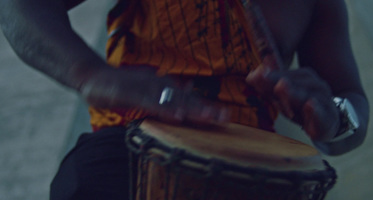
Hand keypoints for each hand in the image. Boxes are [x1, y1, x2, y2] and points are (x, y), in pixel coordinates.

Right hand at [79, 66, 228, 125]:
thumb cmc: (124, 86)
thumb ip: (169, 92)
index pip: (189, 99)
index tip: (226, 116)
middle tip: (224, 117)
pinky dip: (163, 110)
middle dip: (205, 109)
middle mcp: (158, 85)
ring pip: (171, 100)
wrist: (94, 77)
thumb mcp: (149, 89)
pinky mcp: (131, 93)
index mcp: (164, 86)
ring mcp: (145, 88)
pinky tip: (176, 116)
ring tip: (208, 117)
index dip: (207, 107)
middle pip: (185, 99)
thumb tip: (191, 88)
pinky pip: (149, 103)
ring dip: (190, 109)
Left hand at [246, 67, 339, 140]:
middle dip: (278, 79)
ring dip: (294, 91)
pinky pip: (322, 112)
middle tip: (263, 77)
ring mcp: (323, 100)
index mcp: (303, 78)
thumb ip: (268, 87)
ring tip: (280, 86)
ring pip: (309, 94)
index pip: (284, 74)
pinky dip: (315, 109)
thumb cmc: (301, 107)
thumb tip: (250, 76)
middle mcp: (314, 85)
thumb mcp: (283, 98)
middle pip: (296, 81)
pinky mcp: (328, 117)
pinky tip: (310, 105)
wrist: (329, 122)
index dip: (268, 75)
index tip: (252, 76)